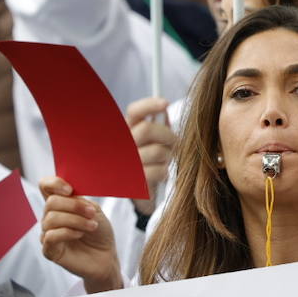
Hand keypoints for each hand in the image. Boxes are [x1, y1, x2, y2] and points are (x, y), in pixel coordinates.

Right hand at [39, 176, 122, 292]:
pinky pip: (50, 236)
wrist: (106, 257)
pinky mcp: (50, 251)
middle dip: (74, 206)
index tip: (70, 189)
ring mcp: (48, 234)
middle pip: (51, 202)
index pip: (45, 186)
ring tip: (92, 226)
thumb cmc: (100, 234)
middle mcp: (50, 218)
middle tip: (91, 213)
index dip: (53, 183)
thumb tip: (68, 192)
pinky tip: (80, 234)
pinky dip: (68, 232)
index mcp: (60, 204)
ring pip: (51, 219)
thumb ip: (79, 200)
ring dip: (75, 220)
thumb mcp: (94, 211)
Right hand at [126, 96, 175, 212]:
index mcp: (125, 131)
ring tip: (164, 162)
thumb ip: (157, 126)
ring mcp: (125, 163)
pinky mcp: (132, 181)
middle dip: (168, 135)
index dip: (149, 105)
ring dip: (168, 156)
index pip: (134, 112)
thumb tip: (164, 112)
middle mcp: (121, 144)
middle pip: (147, 129)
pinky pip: (158, 171)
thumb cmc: (147, 162)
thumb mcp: (151, 142)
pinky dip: (165, 172)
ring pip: (157, 151)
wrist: (137, 192)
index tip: (165, 103)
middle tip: (175, 143)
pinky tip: (161, 174)